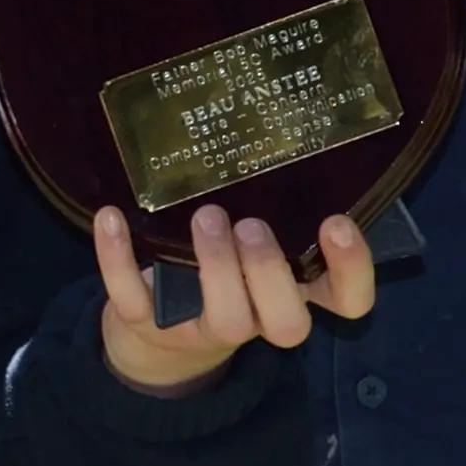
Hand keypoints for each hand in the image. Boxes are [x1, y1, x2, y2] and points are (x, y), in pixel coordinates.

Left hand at [93, 205, 372, 397]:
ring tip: (205, 217)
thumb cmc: (223, 270)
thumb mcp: (253, 244)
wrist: (157, 335)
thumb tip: (273, 130)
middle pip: (289, 323)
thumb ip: (273, 207)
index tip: (336, 222)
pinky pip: (134, 300)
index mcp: (295, 293)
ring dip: (217, 267)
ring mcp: (202, 327)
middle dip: (272, 273)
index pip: (348, 301)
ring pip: (227, 319)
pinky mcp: (148, 324)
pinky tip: (112, 216)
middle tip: (252, 226)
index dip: (353, 273)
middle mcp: (258, 317)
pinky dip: (120, 259)